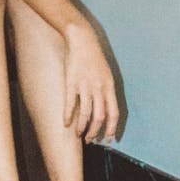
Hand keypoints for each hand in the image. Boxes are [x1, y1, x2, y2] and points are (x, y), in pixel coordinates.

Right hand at [63, 23, 118, 143]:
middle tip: (91, 140)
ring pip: (85, 113)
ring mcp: (85, 86)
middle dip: (95, 132)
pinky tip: (65, 123)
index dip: (112, 128)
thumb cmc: (94, 57)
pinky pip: (70, 103)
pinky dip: (68, 115)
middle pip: (100, 117)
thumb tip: (106, 107)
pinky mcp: (71, 82)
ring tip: (78, 134)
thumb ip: (106, 90)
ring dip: (82, 127)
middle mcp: (99, 88)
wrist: (82, 40)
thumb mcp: (106, 73)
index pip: (114, 113)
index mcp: (109, 86)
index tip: (109, 139)